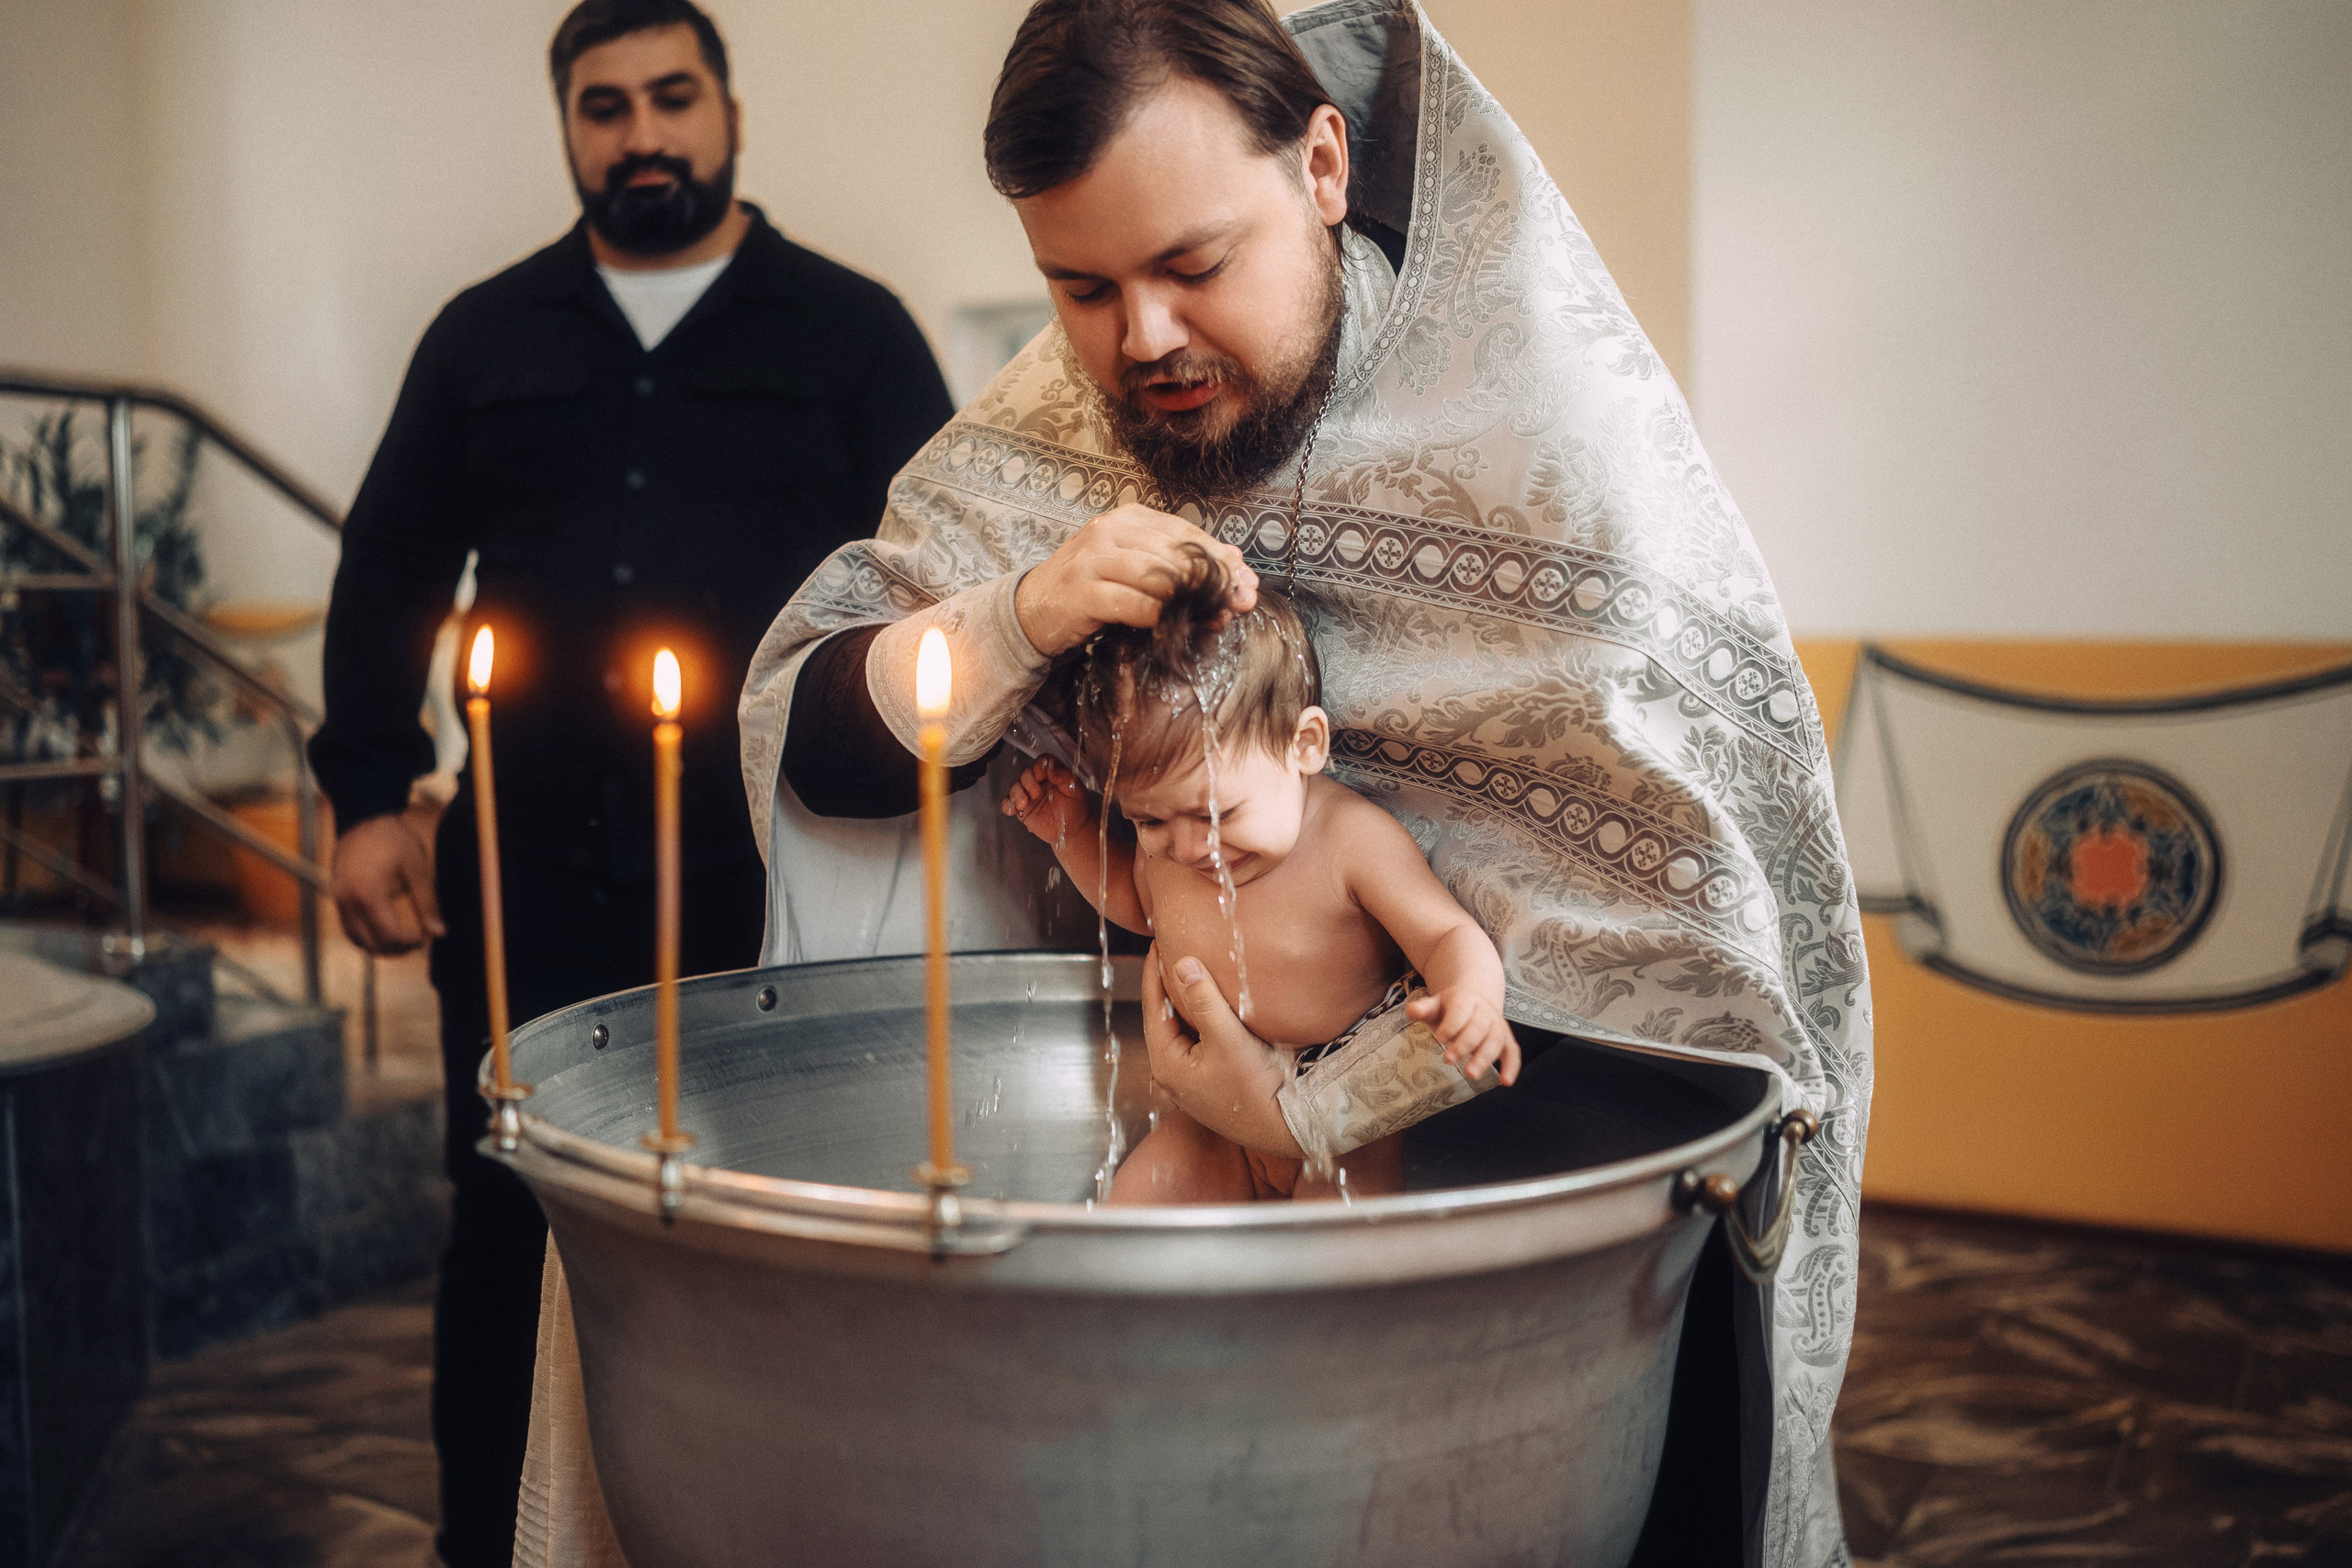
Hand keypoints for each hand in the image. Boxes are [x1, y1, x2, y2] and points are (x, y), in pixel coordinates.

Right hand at [330, 808, 443, 955]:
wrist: (364, 818)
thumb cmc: (393, 840)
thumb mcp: (417, 869)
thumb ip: (427, 902)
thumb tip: (439, 932)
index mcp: (369, 893)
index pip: (389, 933)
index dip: (409, 942)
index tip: (424, 937)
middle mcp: (348, 900)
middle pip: (371, 942)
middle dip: (396, 948)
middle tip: (417, 942)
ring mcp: (339, 899)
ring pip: (356, 939)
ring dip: (380, 946)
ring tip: (403, 940)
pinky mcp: (337, 896)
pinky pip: (349, 927)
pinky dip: (366, 935)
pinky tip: (385, 931)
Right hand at [1001, 757, 1092, 845]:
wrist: (1072, 830)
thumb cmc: (1076, 808)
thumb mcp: (1076, 790)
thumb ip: (1064, 776)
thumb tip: (1050, 768)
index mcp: (1052, 773)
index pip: (1041, 761)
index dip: (1039, 766)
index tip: (1042, 776)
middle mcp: (1038, 782)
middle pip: (1025, 773)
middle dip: (1028, 782)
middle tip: (1036, 794)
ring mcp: (1028, 795)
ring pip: (1015, 786)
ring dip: (1016, 793)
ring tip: (1024, 804)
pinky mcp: (1022, 808)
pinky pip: (1008, 803)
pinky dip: (1007, 805)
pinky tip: (1013, 810)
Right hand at [1013, 504, 1258, 656]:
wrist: (1032, 609)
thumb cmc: (1092, 589)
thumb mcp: (1137, 570)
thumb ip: (1181, 565)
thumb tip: (1238, 564)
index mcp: (1129, 518)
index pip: (1188, 533)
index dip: (1222, 559)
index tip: (1247, 584)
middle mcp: (1110, 531)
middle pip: (1178, 554)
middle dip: (1215, 581)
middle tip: (1240, 605)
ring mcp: (1093, 559)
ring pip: (1159, 576)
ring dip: (1192, 601)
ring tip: (1215, 618)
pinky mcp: (1082, 592)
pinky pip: (1132, 604)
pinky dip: (1158, 617)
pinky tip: (1170, 627)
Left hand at [1142, 945, 1302, 1158]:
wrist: (1288, 1128)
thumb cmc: (1256, 1089)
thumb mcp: (1228, 1039)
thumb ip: (1204, 1001)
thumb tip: (1181, 964)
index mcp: (1166, 1064)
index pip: (1153, 1006)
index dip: (1154, 973)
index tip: (1158, 943)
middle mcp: (1173, 1076)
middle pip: (1166, 1019)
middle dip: (1170, 986)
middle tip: (1175, 952)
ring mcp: (1193, 1083)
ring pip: (1184, 1032)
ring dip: (1189, 1004)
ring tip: (1197, 973)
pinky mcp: (1213, 1085)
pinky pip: (1201, 1043)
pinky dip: (1205, 1022)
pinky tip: (1219, 1007)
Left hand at [1406, 987, 1520, 1085]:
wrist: (1474, 999)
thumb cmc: (1450, 1008)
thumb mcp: (1436, 1004)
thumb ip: (1424, 1008)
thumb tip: (1412, 1011)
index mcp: (1466, 999)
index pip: (1460, 1011)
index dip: (1451, 1025)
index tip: (1439, 1038)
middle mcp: (1485, 1012)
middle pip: (1477, 1028)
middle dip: (1464, 1045)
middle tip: (1447, 1059)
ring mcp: (1498, 1026)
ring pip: (1495, 1041)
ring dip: (1484, 1058)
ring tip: (1471, 1075)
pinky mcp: (1506, 1040)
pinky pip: (1513, 1052)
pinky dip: (1512, 1067)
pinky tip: (1505, 1082)